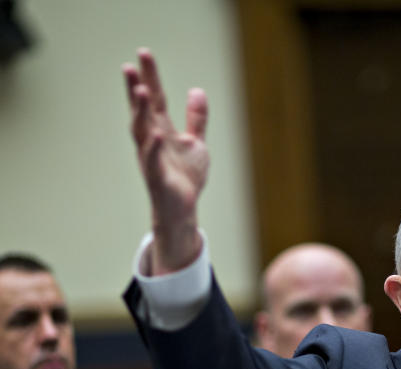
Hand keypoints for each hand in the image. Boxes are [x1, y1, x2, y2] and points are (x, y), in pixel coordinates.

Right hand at [123, 48, 207, 273]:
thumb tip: (197, 90)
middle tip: (130, 66)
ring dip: (140, 112)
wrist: (184, 210)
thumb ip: (196, 119)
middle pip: (142, 111)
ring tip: (140, 90)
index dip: (150, 77)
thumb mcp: (195, 143)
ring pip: (141, 132)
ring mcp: (152, 159)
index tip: (143, 53)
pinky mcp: (158, 178)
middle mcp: (152, 141)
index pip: (155, 99)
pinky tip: (154, 133)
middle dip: (136, 89)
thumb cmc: (185, 177)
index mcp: (161, 131)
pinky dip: (153, 147)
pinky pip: (153, 161)